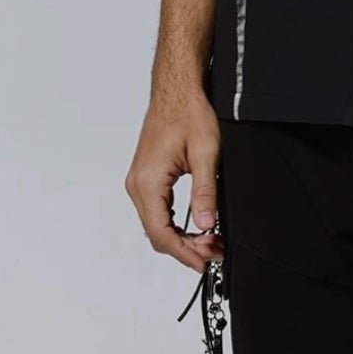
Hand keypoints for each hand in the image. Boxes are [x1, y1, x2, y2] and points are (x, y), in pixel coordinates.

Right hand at [124, 90, 224, 273]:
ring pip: (157, 224)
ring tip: (211, 243)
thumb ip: (204, 192)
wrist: (177, 90)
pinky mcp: (147, 177)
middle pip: (157, 233)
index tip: (205, 263)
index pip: (161, 233)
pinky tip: (196, 227)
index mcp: (148, 182)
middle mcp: (137, 184)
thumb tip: (206, 225)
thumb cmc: (188, 113)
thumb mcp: (205, 153)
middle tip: (215, 252)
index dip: (184, 253)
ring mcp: (140, 181)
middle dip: (186, 248)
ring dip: (182, 237)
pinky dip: (175, 223)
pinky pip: (157, 211)